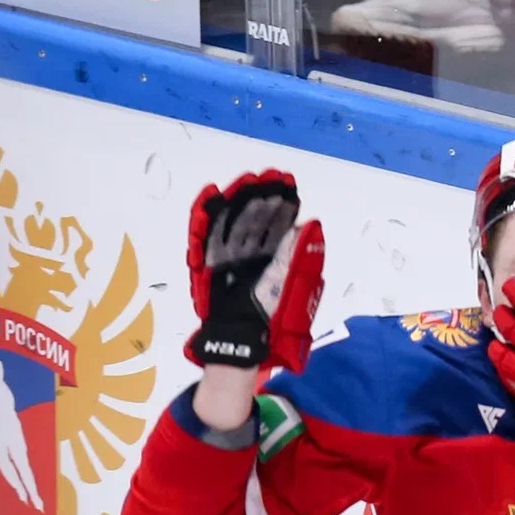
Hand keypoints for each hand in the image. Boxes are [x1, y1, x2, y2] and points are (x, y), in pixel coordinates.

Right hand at [185, 170, 324, 372]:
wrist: (244, 339)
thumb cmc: (272, 319)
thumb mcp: (294, 286)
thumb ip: (299, 257)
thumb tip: (310, 226)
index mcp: (272, 258)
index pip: (277, 224)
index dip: (282, 204)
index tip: (288, 184)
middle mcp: (250, 253)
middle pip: (254, 217)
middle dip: (261, 195)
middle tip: (269, 175)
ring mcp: (228, 256)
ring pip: (232, 221)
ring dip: (238, 199)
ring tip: (246, 180)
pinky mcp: (208, 263)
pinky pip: (204, 236)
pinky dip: (205, 216)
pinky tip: (210, 197)